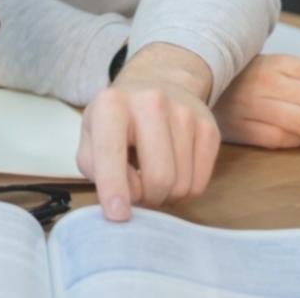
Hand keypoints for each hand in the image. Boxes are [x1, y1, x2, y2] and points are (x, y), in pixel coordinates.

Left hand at [77, 43, 219, 221]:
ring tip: (151, 177)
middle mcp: (151, 102)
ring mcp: (185, 113)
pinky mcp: (209, 127)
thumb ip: (97, 168)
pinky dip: (183, 191)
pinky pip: (200, 184)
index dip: (114, 188)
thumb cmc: (116, 120)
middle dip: (147, 199)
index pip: (112, 152)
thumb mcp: (91, 137)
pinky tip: (172, 172)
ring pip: (181, 185)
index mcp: (111, 104)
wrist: (157, 83)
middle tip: (137, 193)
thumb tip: (127, 197)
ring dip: (164, 196)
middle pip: (158, 178)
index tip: (117, 215)